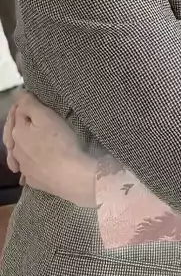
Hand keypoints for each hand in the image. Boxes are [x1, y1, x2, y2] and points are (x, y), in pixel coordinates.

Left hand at [5, 92, 96, 206]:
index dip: (22, 104)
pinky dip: (28, 163)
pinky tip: (32, 164)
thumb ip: (29, 104)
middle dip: (18, 124)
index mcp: (17, 133)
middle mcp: (16, 151)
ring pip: (18, 153)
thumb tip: (18, 95)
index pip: (15, 114)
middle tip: (23, 117)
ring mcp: (24, 168)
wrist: (71, 175)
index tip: (30, 98)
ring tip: (23, 142)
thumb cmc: (60, 142)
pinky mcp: (34, 180)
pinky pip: (28, 169)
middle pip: (14, 134)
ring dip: (20, 145)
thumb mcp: (46, 116)